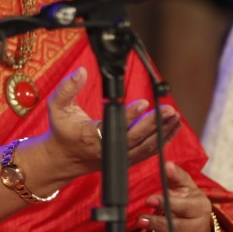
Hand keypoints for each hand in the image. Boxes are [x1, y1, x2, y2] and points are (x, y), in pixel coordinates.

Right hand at [44, 67, 180, 176]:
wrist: (63, 159)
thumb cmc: (62, 130)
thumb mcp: (57, 106)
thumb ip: (67, 87)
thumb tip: (81, 71)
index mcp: (90, 136)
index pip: (113, 126)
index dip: (130, 115)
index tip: (144, 102)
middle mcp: (106, 150)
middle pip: (135, 139)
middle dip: (153, 124)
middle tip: (168, 109)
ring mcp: (118, 158)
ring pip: (145, 147)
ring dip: (162, 132)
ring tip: (174, 116)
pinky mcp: (126, 160)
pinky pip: (148, 152)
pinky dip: (163, 140)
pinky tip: (173, 127)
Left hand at [131, 161, 213, 231]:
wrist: (202, 226)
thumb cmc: (190, 202)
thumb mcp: (187, 187)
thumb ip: (176, 176)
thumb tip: (167, 165)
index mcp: (200, 208)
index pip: (185, 207)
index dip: (168, 203)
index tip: (150, 199)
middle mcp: (198, 229)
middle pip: (178, 228)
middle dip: (158, 224)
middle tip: (140, 220)